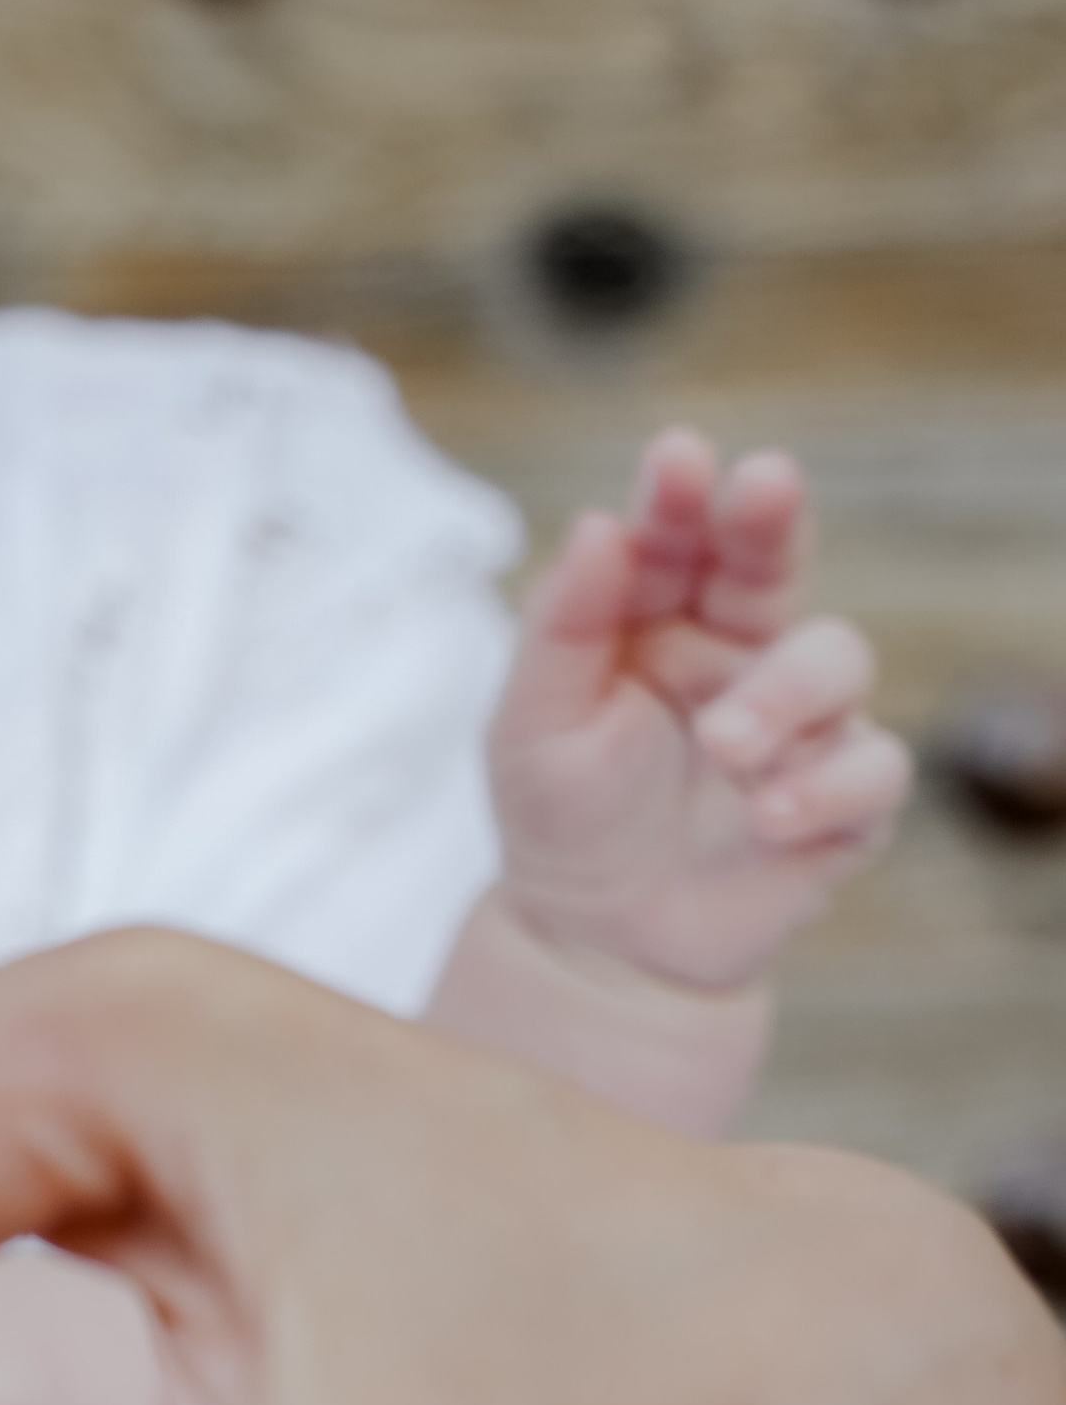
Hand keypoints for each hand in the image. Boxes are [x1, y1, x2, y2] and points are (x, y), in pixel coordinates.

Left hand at [492, 429, 909, 984]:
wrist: (596, 946)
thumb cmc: (563, 820)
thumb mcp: (532, 725)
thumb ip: (561, 627)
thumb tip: (599, 524)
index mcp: (662, 620)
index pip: (682, 540)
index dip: (684, 498)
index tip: (677, 458)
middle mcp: (740, 656)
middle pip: (774, 564)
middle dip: (773, 520)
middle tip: (763, 484)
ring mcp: (799, 724)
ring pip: (835, 659)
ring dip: (783, 693)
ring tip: (724, 744)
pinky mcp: (841, 801)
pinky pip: (872, 768)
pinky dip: (826, 784)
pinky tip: (768, 813)